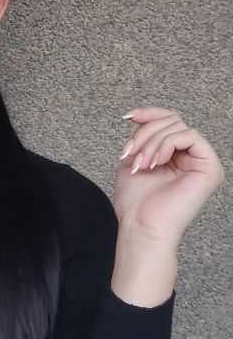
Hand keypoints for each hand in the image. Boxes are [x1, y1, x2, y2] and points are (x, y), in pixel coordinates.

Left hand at [114, 105, 224, 248]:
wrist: (141, 225)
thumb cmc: (135, 202)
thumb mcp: (133, 158)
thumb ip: (141, 138)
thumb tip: (139, 116)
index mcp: (174, 155)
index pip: (168, 120)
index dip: (149, 113)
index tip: (129, 116)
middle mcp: (190, 157)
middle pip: (170, 120)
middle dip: (145, 134)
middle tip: (132, 155)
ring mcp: (201, 162)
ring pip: (177, 126)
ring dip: (151, 142)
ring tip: (142, 164)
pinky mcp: (210, 168)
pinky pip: (189, 136)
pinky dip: (166, 144)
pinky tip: (156, 162)